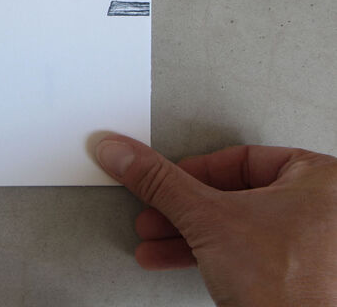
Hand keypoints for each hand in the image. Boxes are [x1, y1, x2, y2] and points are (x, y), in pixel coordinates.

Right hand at [95, 134, 336, 305]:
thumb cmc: (288, 286)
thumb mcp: (205, 218)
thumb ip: (159, 182)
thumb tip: (125, 154)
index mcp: (319, 178)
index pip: (239, 158)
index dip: (192, 171)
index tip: (163, 178)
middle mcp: (321, 208)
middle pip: (232, 193)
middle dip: (181, 209)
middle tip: (152, 210)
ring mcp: (310, 244)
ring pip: (233, 225)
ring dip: (185, 233)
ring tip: (154, 239)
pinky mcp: (294, 273)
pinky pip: (243, 250)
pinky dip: (206, 253)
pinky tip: (172, 257)